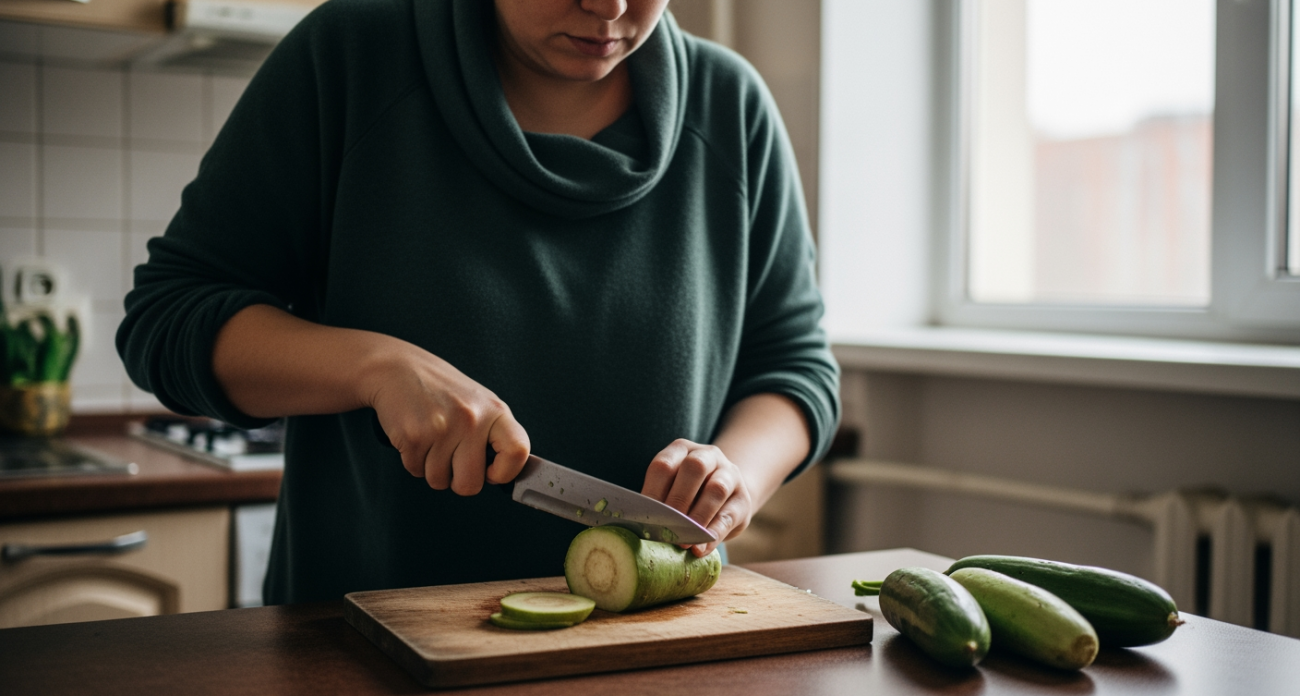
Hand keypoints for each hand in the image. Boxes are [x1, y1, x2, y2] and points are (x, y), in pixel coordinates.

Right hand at [367, 344, 529, 495]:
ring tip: (431, 439)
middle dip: (458, 481)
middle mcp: (471, 419)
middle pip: (471, 484)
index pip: (518, 452)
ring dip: (432, 468)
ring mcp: (442, 429)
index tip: (492, 473)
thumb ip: (493, 434)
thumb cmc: (440, 389)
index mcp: (494, 410)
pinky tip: (416, 436)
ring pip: (439, 481)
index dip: (506, 472)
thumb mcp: (478, 402)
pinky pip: (416, 471)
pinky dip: (413, 460)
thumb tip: (503, 472)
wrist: (396, 369)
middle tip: (452, 460)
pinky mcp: (414, 437)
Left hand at [641, 439, 753, 556]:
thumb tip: (643, 528)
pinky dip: (714, 533)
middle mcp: (708, 456)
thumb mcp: (673, 488)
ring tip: (684, 541)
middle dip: (678, 499)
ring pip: (717, 489)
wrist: (727, 494)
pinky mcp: (743, 499)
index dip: (653, 492)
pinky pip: (729, 515)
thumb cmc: (689, 494)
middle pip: (694, 468)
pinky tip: (701, 548)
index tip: (646, 518)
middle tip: (667, 526)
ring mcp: (730, 474)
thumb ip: (660, 503)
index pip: (664, 465)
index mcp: (682, 450)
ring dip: (698, 517)